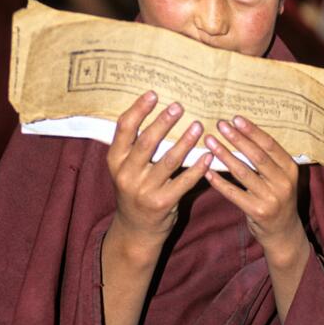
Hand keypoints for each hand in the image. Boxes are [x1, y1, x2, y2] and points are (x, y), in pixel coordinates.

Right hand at [107, 91, 212, 262]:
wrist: (135, 230)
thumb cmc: (135, 189)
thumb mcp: (124, 168)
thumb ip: (134, 145)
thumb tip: (154, 109)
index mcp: (115, 160)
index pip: (124, 129)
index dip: (138, 109)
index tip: (153, 94)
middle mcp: (126, 174)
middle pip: (146, 141)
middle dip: (164, 121)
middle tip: (179, 106)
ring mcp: (144, 190)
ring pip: (168, 160)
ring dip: (185, 141)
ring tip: (198, 126)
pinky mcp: (162, 203)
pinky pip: (183, 182)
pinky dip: (198, 168)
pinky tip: (209, 155)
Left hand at [204, 115, 308, 270]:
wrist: (284, 232)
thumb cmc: (277, 198)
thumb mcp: (281, 177)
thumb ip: (267, 159)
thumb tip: (242, 132)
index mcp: (290, 169)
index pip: (270, 145)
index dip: (252, 131)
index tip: (235, 118)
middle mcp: (283, 182)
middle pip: (257, 156)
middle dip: (237, 138)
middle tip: (220, 125)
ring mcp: (271, 198)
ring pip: (243, 172)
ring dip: (224, 155)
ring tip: (210, 142)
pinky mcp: (258, 211)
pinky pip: (234, 193)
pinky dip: (219, 181)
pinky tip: (207, 170)